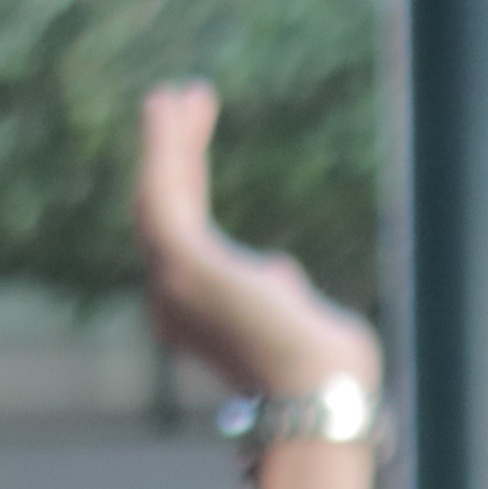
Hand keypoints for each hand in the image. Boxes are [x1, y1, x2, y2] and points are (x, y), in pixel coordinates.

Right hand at [133, 81, 379, 407]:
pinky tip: (166, 107)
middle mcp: (173, 304)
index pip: (187, 237)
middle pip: (167, 213)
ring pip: (159, 199)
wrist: (322, 393)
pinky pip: (164, 192)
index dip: (188, 185)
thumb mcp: (299, 319)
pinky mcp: (182, 262)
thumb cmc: (328, 372)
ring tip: (172, 95)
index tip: (197, 144)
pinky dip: (162, 147)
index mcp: (198, 320)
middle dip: (176, 157)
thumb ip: (277, 290)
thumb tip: (276, 274)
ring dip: (165, 144)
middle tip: (183, 102)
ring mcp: (172, 284)